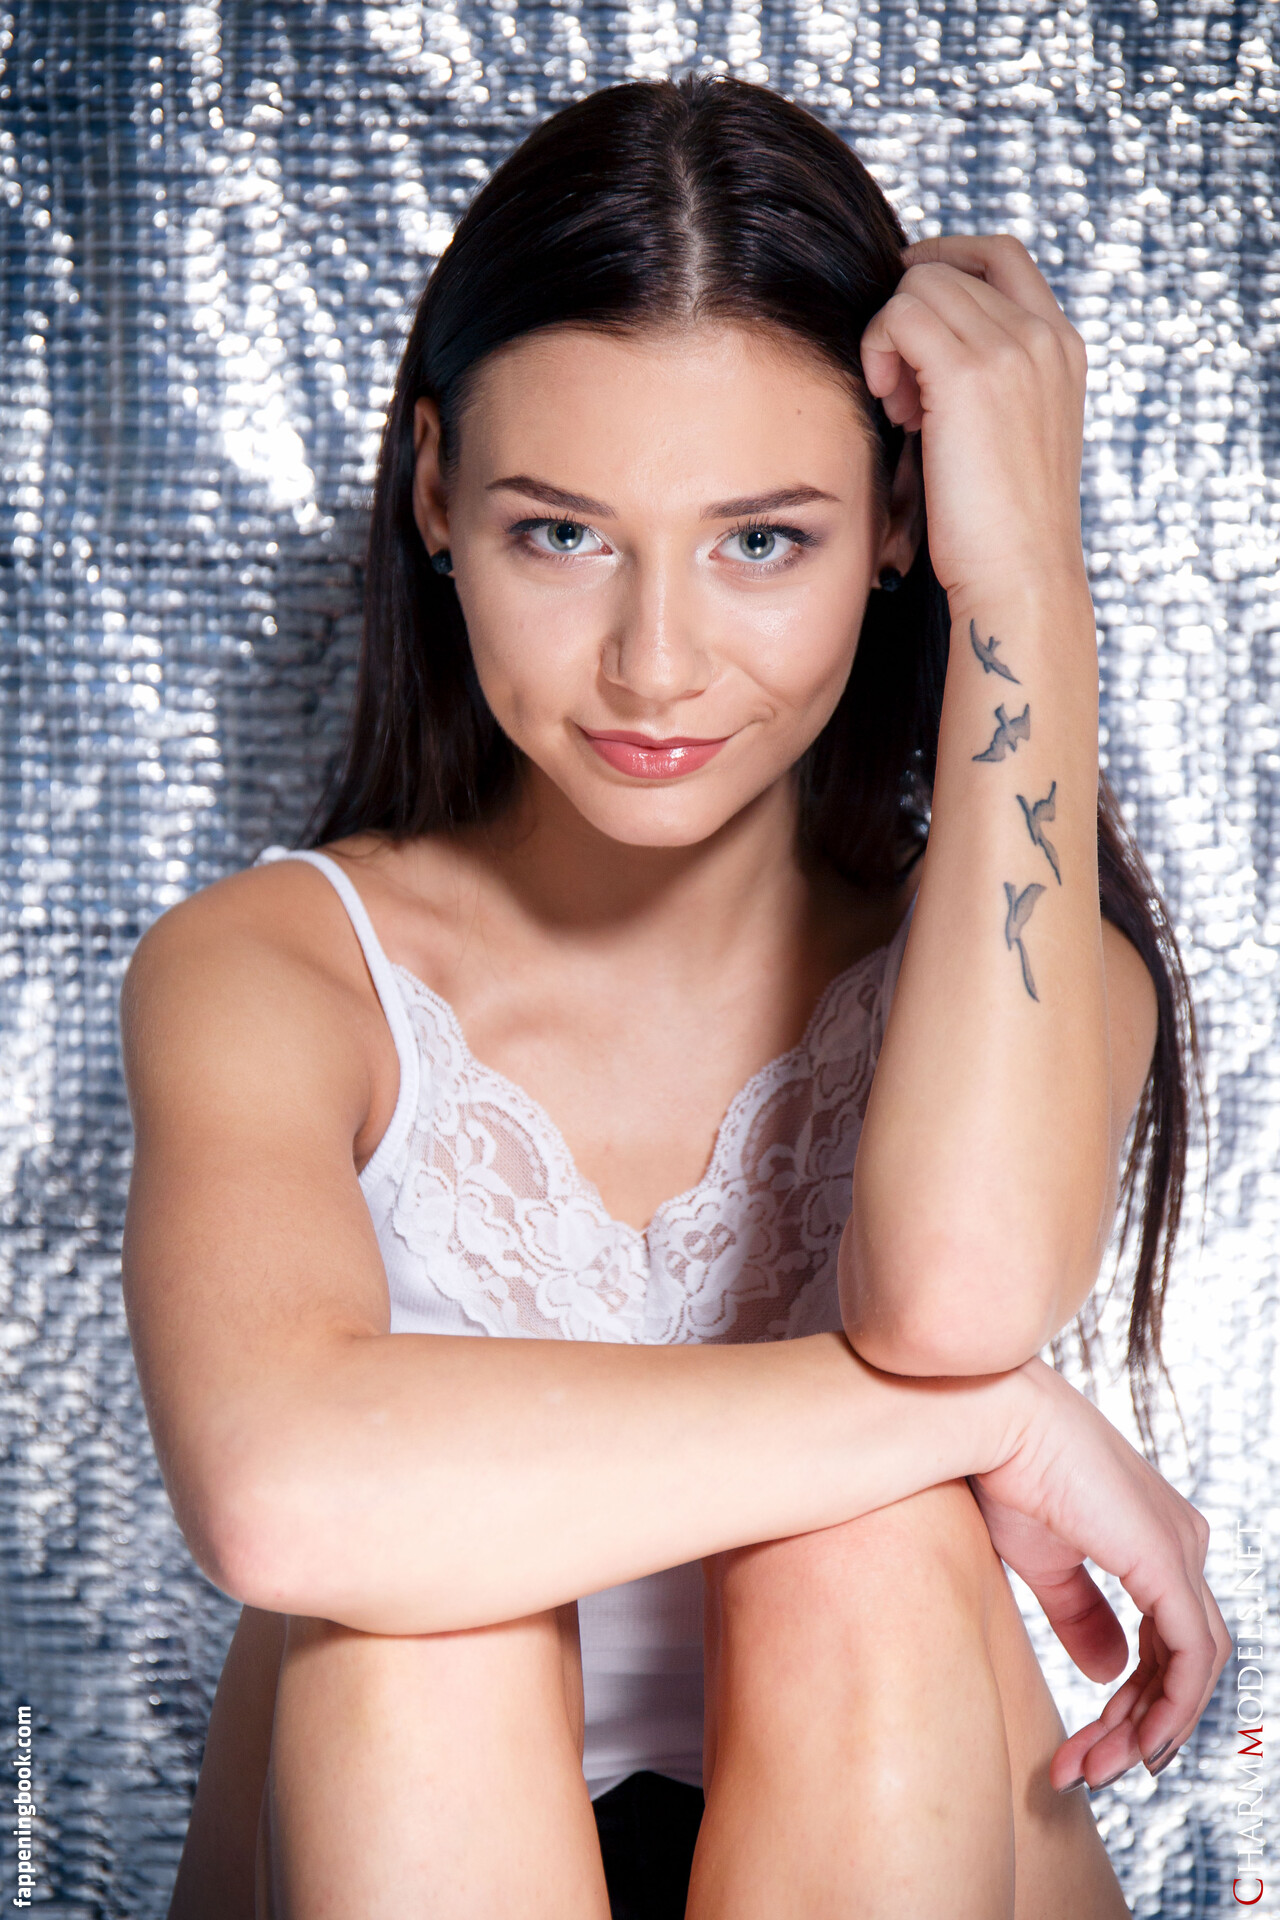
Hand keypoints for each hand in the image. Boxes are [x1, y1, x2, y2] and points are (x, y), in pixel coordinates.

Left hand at [860, 234, 1089, 607]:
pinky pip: (901, 314)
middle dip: (908, 320)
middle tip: (903, 395)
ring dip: (890, 337)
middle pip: (947, 269)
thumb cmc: (1000, 526)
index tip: (906, 321)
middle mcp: (1045, 336)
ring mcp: (1013, 349)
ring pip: (919, 285)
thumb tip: (915, 348)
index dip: (940, 267)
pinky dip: (879, 348)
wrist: (1021, 577)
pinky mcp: (971, 373)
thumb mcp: (1007, 434)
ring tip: (901, 408)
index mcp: (1062, 346)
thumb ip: (983, 378)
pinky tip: (891, 405)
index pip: (997, 255)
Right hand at [973, 1355, 1230, 1789]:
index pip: (1168, 1638)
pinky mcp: (1166, 1558)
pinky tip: (1132, 1744)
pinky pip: (1190, 1654)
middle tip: (1087, 1769)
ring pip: (1194, 1665)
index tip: (1086, 1743)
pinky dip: (1170, 1708)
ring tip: (1092, 1767)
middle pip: (1184, 1658)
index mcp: (1156, 1534)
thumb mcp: (1044, 1559)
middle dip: (1139, 1726)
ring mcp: (1180, 1547)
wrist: (983, 1420)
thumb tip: (1110, 1670)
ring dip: (1147, 1728)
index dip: (1135, 1700)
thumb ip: (1081, 1612)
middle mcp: (1182, 1538)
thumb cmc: (1000, 1469)